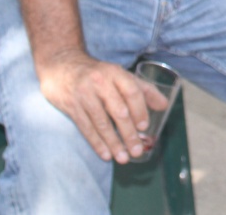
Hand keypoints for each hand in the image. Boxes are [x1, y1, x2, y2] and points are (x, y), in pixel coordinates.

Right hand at [37, 51, 168, 163]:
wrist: (61, 67)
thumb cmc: (98, 74)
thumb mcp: (121, 76)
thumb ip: (143, 90)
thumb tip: (164, 105)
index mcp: (116, 73)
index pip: (132, 92)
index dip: (140, 110)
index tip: (144, 127)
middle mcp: (100, 83)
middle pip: (118, 111)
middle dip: (129, 133)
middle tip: (137, 150)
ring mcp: (84, 95)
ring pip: (102, 123)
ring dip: (114, 143)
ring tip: (123, 158)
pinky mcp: (72, 107)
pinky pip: (86, 128)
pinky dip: (97, 143)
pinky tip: (106, 154)